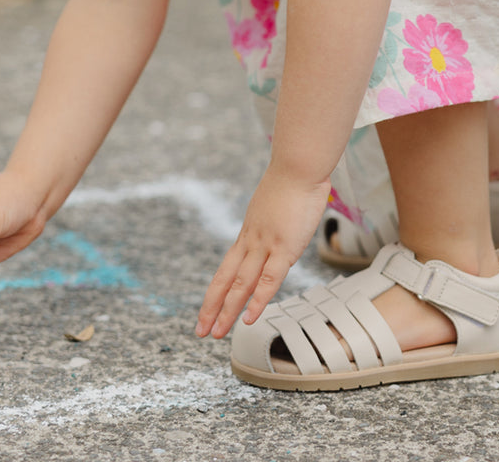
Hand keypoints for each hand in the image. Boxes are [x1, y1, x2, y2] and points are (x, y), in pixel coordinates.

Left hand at [195, 164, 330, 339]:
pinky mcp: (284, 246)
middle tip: (200, 330)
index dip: (217, 290)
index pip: (228, 267)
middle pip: (226, 279)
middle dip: (212, 307)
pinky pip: (269, 279)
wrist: (299, 164)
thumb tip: (285, 223)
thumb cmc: (295, 178)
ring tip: (216, 333)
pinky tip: (249, 319)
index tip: (208, 309)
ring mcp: (266, 244)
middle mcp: (251, 240)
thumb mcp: (279, 202)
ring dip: (227, 310)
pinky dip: (258, 301)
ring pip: (241, 284)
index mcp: (250, 231)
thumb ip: (278, 218)